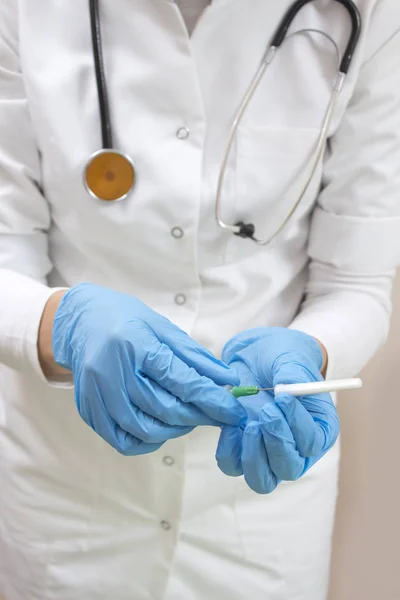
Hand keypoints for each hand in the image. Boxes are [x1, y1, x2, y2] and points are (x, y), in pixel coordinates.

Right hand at [51, 283, 244, 454]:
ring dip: (177, 429)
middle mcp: (111, 371)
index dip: (213, 400)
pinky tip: (162, 426)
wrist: (81, 321)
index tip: (235, 412)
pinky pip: (123, 441)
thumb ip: (195, 356)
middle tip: (217, 414)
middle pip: (165, 408)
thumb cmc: (126, 319)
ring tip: (190, 417)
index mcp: (134, 344)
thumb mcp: (163, 327)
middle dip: (200, 416)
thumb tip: (228, 381)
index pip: (182, 381)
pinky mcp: (89, 410)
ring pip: (146, 429)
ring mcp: (96, 394)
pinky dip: (148, 440)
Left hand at [216, 327, 339, 493]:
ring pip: (261, 479)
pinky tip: (230, 425)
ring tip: (246, 423)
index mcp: (320, 428)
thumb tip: (285, 389)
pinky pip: (233, 465)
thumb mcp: (292, 358)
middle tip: (264, 412)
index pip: (313, 442)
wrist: (257, 359)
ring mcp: (268, 454)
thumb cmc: (283, 359)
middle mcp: (297, 450)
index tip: (282, 399)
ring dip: (252, 454)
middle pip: (289, 468)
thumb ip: (293, 374)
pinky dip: (229, 449)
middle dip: (276, 443)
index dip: (297, 425)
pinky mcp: (242, 450)